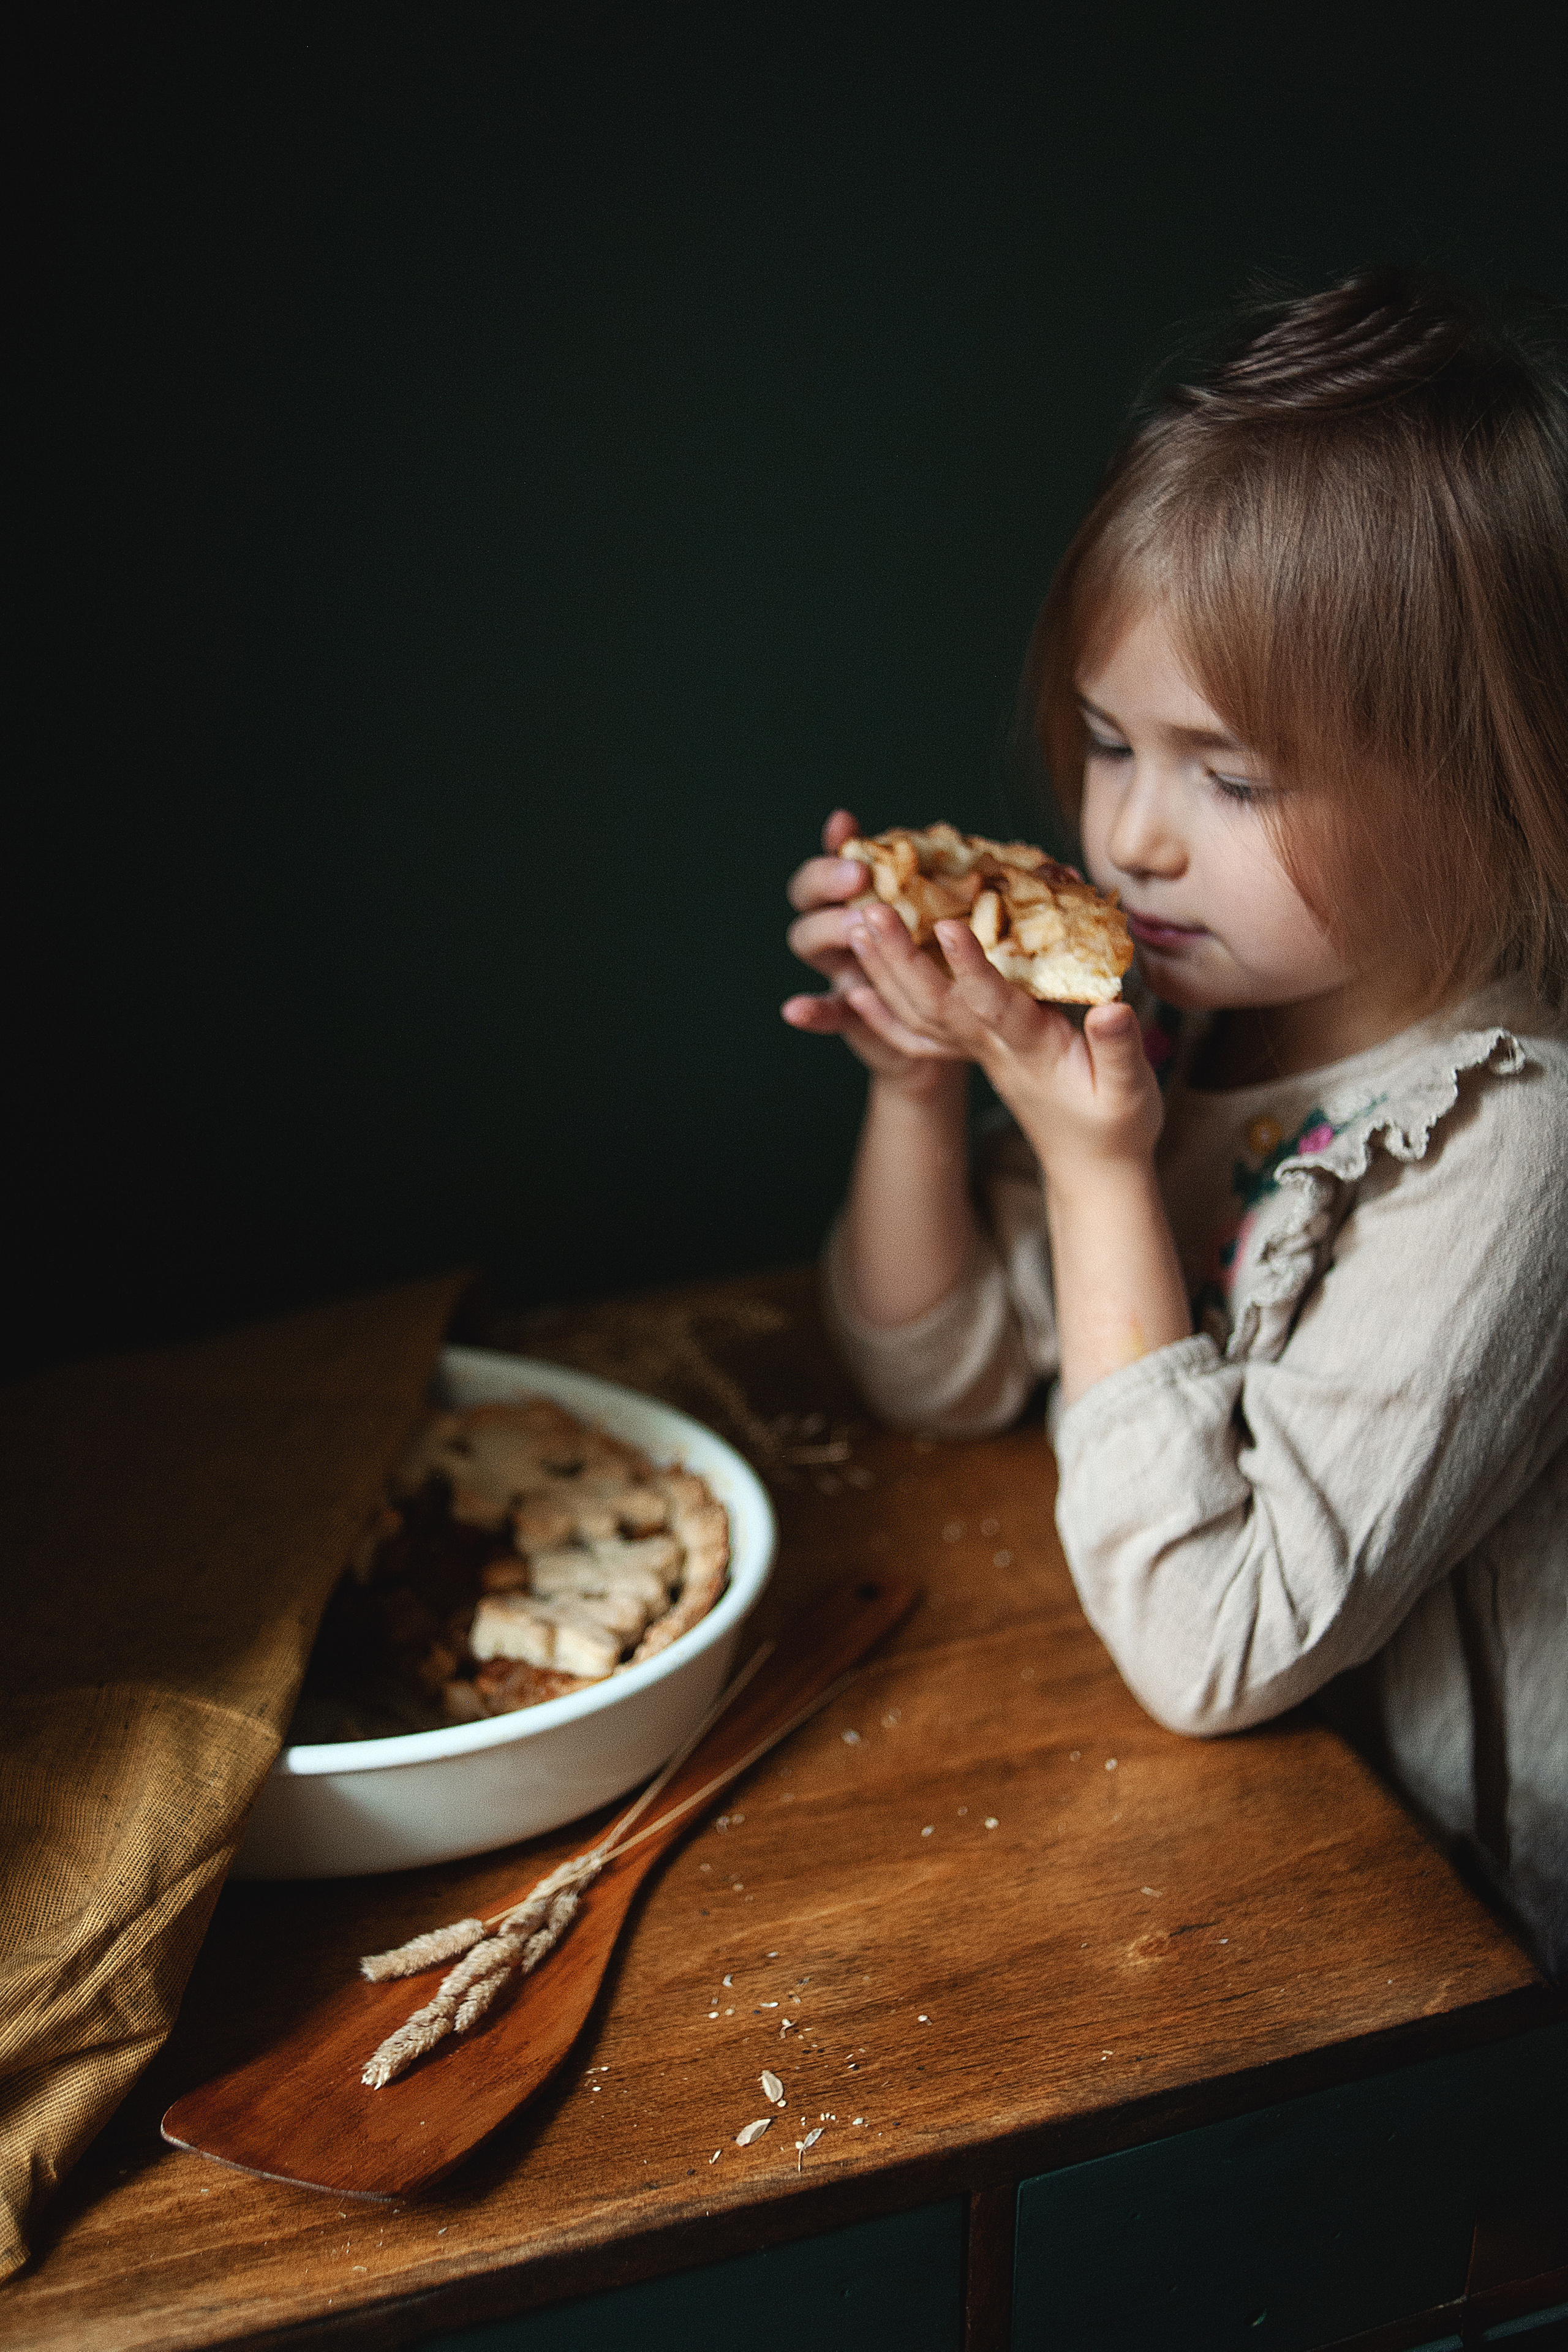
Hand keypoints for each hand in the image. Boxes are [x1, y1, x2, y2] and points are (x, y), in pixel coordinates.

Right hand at [782, 811, 965, 1093]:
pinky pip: (826, 1012)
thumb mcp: (970, 911)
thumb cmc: (968, 951)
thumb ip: (973, 881)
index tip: (846, 826)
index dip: (836, 846)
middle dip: (828, 881)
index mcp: (867, 892)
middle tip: (861, 878)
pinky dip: (812, 1011)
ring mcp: (842, 968)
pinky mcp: (850, 1015)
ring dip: (829, 930)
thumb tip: (1044, 862)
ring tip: (856, 928)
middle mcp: (844, 925)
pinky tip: (796, 1010)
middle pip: (811, 896)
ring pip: (813, 942)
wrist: (962, 1024)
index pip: (836, 855)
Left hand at [839, 899, 1163, 1183]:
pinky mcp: (978, 1051)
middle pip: (939, 1003)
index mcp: (1032, 1051)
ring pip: (922, 1013)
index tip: (948, 926)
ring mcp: (980, 1052)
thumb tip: (1111, 1008)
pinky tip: (856, 990)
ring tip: (857, 927)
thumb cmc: (1117, 1126)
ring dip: (886, 972)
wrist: (1090, 1167)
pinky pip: (921, 1033)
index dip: (972, 966)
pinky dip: (885, 1013)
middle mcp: (994, 1050)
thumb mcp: (1131, 1091)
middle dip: (904, 958)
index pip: (994, 1006)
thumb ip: (1119, 1048)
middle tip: (871, 911)